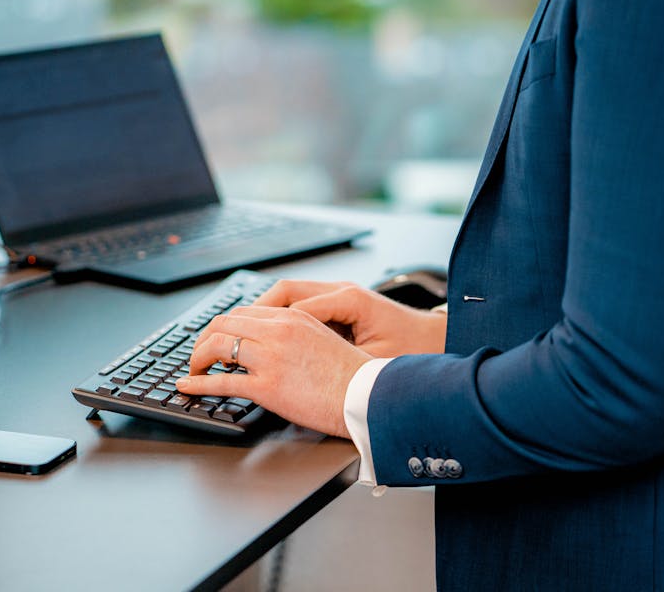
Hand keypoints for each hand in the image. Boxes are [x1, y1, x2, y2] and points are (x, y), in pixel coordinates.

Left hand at [178, 306, 371, 437]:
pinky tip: (188, 386)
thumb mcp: (324, 339)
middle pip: (225, 324)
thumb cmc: (352, 375)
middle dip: (205, 338)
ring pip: (218, 346)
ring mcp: (271, 358)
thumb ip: (296, 335)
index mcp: (293, 318)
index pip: (245, 312)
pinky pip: (222, 382)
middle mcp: (279, 332)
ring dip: (198, 357)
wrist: (367, 396)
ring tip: (193, 369)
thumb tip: (274, 345)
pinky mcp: (267, 386)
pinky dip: (198, 383)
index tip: (218, 338)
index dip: (225, 326)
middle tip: (200, 353)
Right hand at [255, 280, 446, 356]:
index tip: (245, 348)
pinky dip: (278, 316)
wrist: (435, 339)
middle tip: (228, 333)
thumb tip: (307, 372)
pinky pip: (298, 303)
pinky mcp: (337, 304)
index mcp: (350, 300)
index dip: (268, 328)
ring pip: (287, 294)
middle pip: (284, 291)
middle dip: (254, 312)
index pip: (297, 307)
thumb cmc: (412, 350)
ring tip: (239, 333)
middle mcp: (340, 291)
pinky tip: (265, 334)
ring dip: (262, 312)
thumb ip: (341, 362)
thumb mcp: (376, 361)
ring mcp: (337, 293)